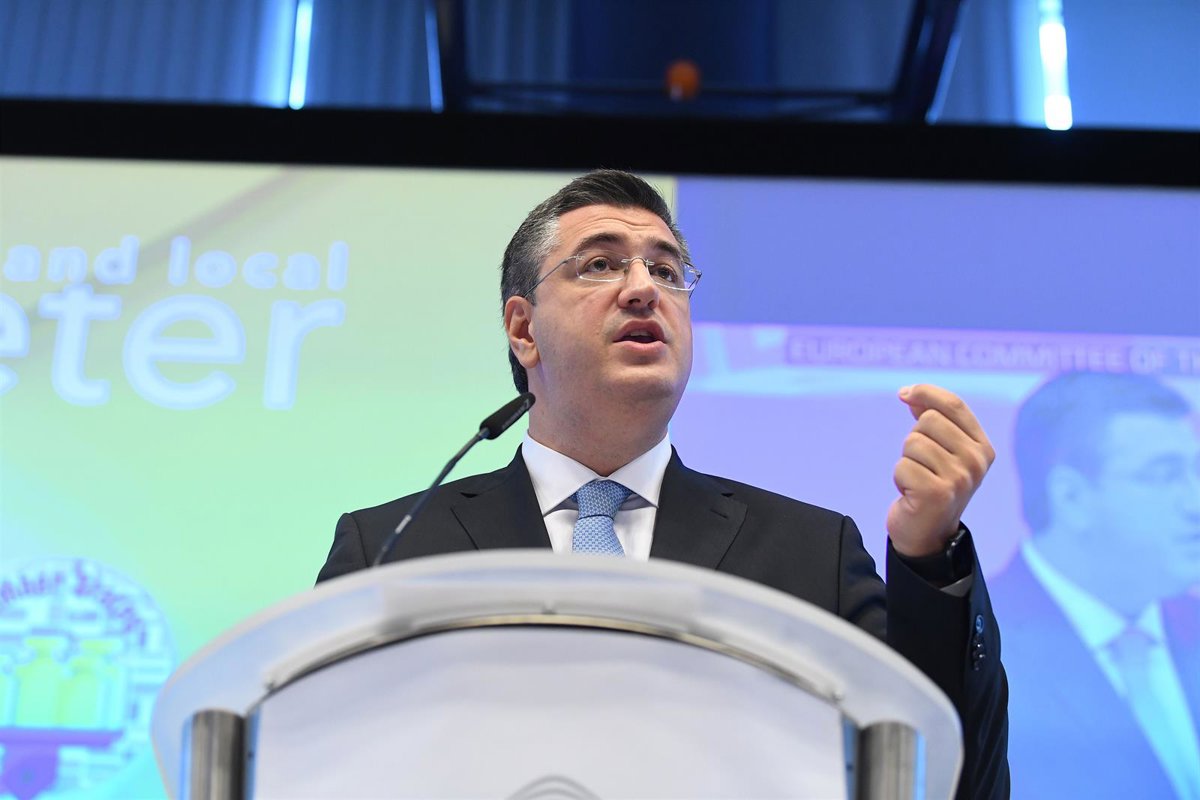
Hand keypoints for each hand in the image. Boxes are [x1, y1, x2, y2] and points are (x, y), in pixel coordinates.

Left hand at [886, 384, 994, 557]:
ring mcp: (959, 478)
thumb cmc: (932, 486)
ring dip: (906, 462)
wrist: (928, 534)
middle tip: (922, 466)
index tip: (904, 394)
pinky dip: (899, 479)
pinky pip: (902, 466)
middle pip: (928, 421)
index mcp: (983, 448)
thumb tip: (910, 393)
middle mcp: (976, 462)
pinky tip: (912, 494)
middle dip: (915, 440)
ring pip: (913, 442)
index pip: (954, 405)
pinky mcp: (936, 493)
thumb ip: (931, 420)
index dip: (926, 392)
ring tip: (918, 481)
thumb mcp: (941, 451)